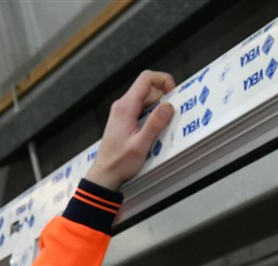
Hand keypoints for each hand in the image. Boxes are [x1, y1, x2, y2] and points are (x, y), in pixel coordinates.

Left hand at [84, 70, 175, 189]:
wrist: (104, 175)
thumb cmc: (119, 163)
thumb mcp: (141, 145)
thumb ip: (155, 124)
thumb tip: (169, 106)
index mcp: (125, 107)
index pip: (146, 78)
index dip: (163, 81)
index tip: (173, 94)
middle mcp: (122, 106)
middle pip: (148, 88)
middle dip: (163, 97)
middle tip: (172, 114)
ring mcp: (122, 113)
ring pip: (146, 99)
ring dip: (158, 108)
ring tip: (164, 124)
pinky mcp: (124, 120)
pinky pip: (141, 110)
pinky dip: (151, 115)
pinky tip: (155, 129)